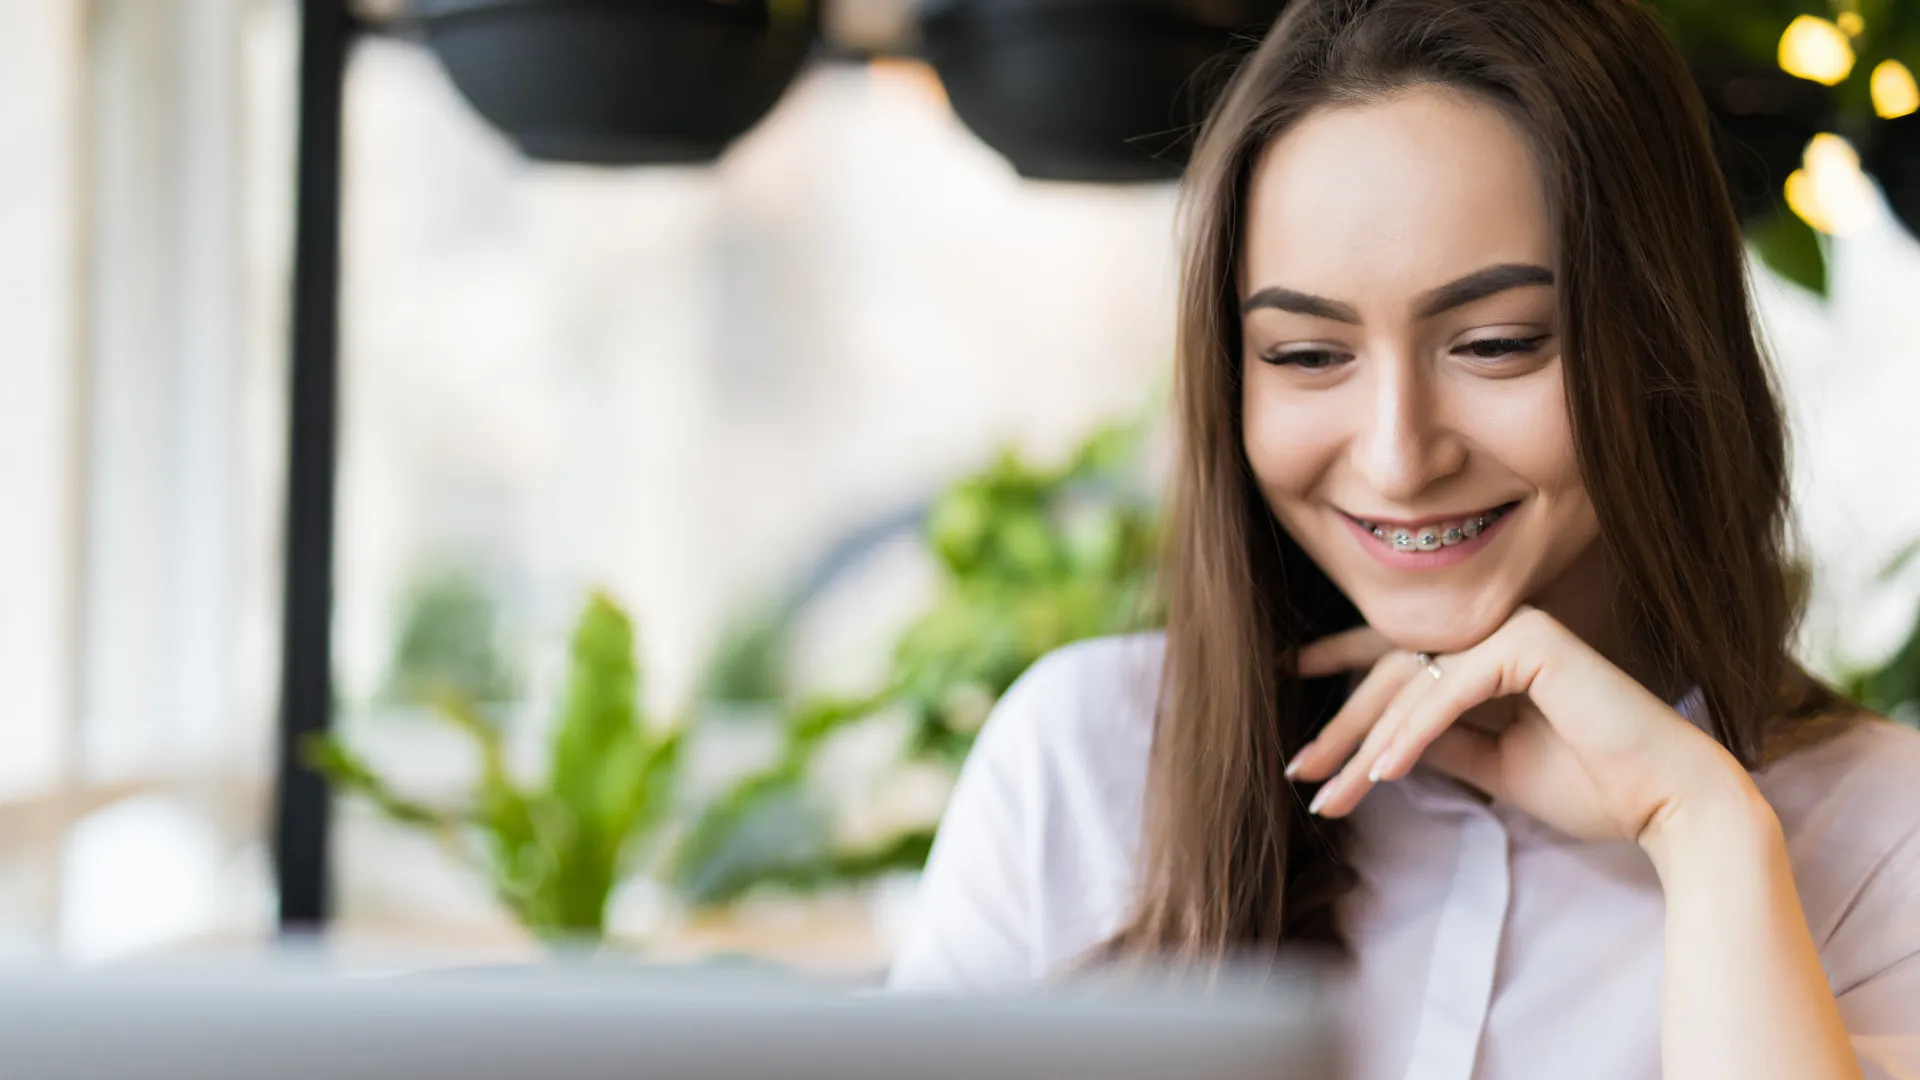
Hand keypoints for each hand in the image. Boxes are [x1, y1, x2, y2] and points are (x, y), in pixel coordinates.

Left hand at [1287, 607, 1756, 847]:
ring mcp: (1517, 627)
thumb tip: (1377, 738)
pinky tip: (1383, 772)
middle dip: (1343, 728)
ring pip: (1414, 684)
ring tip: (1333, 792)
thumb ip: (1441, 742)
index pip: (1404, 660)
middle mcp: (1502, 629)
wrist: (1671, 805)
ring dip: (1367, 743)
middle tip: (1300, 771)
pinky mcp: (1531, 641)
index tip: (1290, 698)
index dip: (1341, 674)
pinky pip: (1449, 690)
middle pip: (1396, 673)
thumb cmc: (1595, 786)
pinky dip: (1413, 733)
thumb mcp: (1494, 766)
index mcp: (1494, 653)